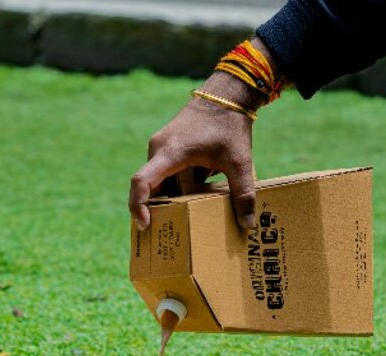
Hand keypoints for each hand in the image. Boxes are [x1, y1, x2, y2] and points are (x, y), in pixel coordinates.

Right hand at [129, 72, 265, 230]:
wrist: (226, 94)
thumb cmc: (230, 125)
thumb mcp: (240, 161)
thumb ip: (242, 193)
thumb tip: (247, 224)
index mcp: (170, 151)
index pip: (142, 182)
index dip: (138, 206)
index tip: (145, 225)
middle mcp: (158, 149)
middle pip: (149, 186)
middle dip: (157, 208)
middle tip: (168, 231)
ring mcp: (161, 147)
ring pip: (158, 180)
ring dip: (170, 196)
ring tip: (185, 216)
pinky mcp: (167, 147)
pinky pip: (164, 173)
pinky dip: (175, 186)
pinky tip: (193, 197)